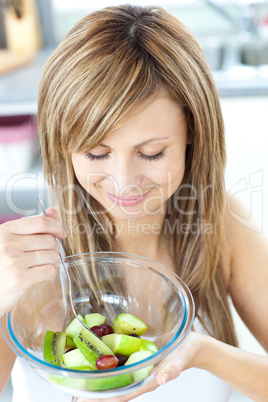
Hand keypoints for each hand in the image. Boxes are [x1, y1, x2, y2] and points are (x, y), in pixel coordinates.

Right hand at [0, 208, 65, 317]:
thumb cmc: (0, 265)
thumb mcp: (10, 240)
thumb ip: (32, 226)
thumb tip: (54, 211)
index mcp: (5, 231)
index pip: (40, 222)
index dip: (55, 226)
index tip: (61, 232)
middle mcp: (8, 244)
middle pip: (49, 240)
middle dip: (53, 248)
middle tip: (46, 255)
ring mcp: (14, 262)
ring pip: (52, 256)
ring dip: (52, 262)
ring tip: (41, 266)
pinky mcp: (20, 279)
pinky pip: (49, 271)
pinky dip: (50, 273)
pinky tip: (41, 275)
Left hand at [76, 331, 201, 401]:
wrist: (191, 343)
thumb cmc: (187, 350)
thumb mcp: (181, 357)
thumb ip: (173, 369)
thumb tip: (161, 380)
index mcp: (147, 381)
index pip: (122, 394)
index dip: (104, 399)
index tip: (85, 401)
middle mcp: (139, 376)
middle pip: (114, 388)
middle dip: (96, 393)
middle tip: (74, 394)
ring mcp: (137, 367)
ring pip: (115, 377)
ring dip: (100, 380)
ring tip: (80, 379)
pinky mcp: (136, 356)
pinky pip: (120, 362)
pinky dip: (108, 363)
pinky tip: (96, 358)